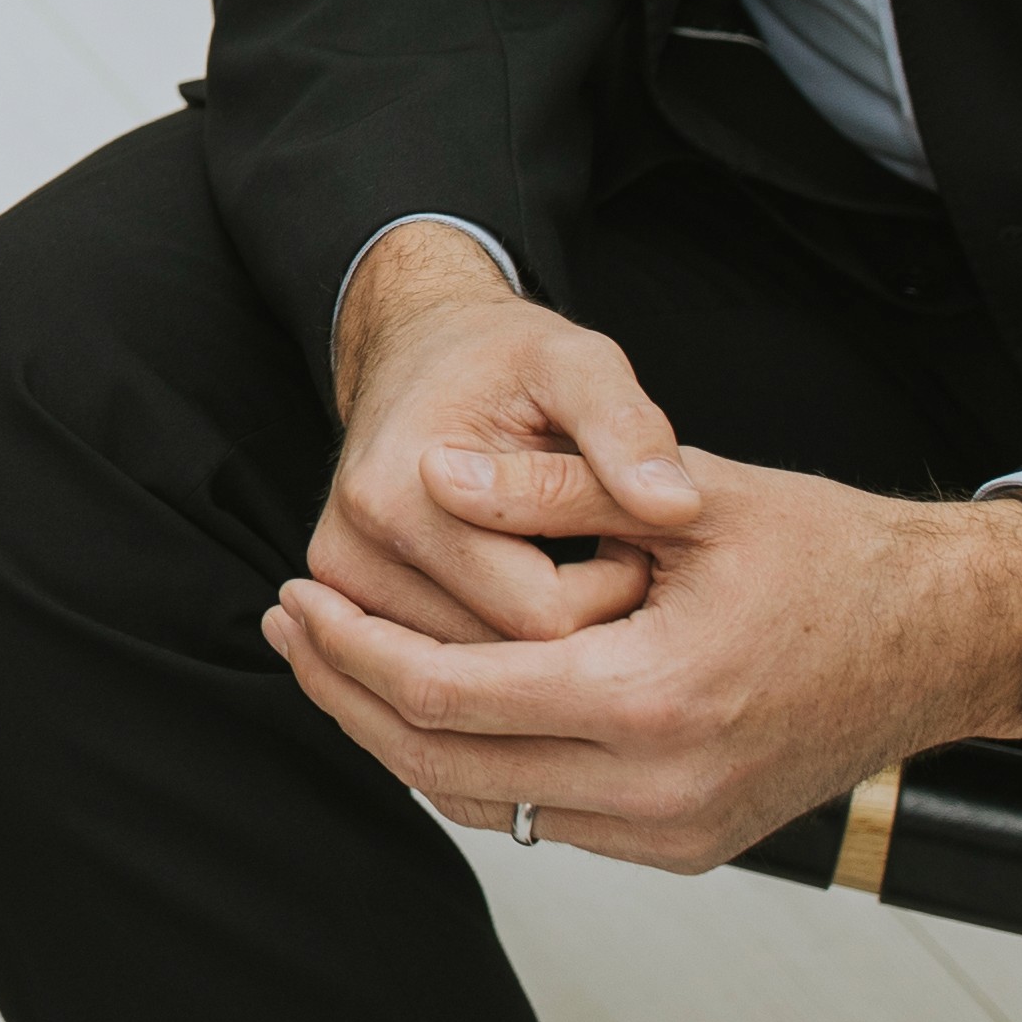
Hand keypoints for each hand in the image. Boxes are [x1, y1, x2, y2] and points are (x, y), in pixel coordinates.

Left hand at [262, 459, 1021, 868]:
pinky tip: (433, 696)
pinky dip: (477, 764)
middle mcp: (661, 790)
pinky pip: (547, 817)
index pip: (450, 697)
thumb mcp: (687, 494)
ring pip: (489, 805)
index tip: (298, 598)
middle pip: (446, 767)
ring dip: (400, 737)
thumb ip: (551, 488)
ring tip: (334, 659)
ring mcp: (676, 831)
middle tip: (288, 629)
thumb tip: (426, 476)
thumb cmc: (828, 553)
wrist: (943, 638)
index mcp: (654, 701)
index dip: (354, 651)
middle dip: (348, 698)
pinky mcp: (689, 843)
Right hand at [307, 222, 694, 648]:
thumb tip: (679, 507)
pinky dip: (499, 635)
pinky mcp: (347, 603)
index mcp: (398, 497)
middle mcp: (349, 554)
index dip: (614, 585)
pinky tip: (521, 576)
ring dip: (538, 632)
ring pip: (480, 670)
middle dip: (579, 616)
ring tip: (562, 557)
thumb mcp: (577, 364)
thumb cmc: (505, 359)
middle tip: (608, 546)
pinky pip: (451, 659)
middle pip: (507, 652)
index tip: (635, 532)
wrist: (415, 351)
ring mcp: (341, 587)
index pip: (541, 614)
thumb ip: (628, 428)